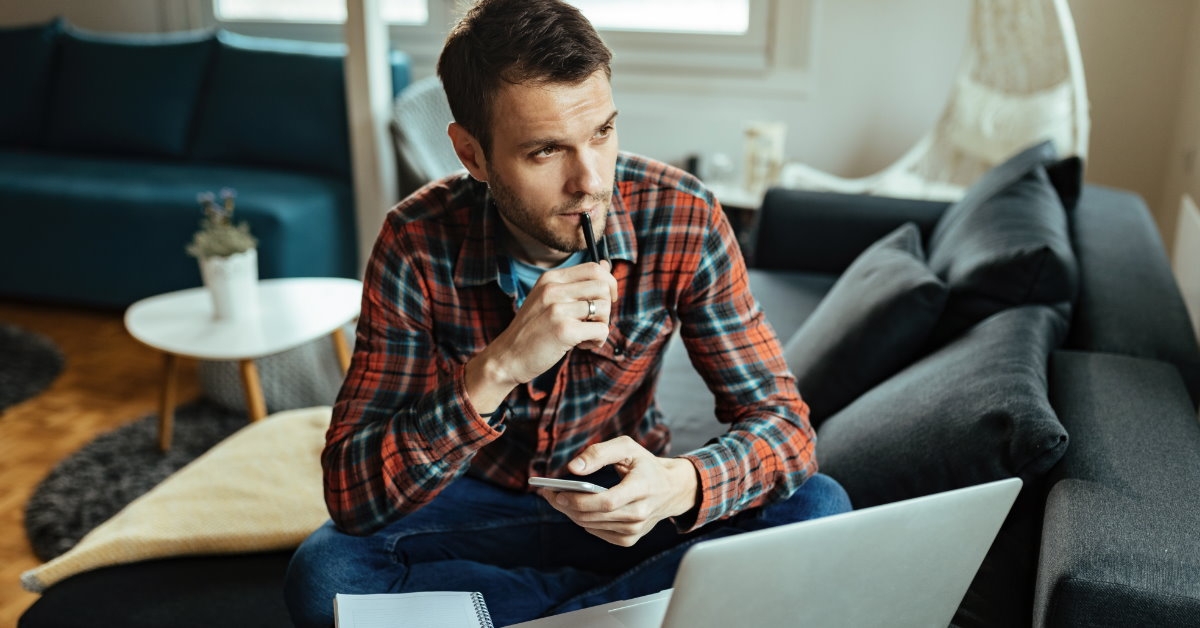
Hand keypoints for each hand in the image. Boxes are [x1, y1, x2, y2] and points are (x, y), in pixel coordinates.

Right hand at [466, 260, 616, 411]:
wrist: (507, 357)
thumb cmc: (532, 330)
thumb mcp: (549, 299)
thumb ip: (576, 283)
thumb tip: (606, 265)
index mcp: (550, 278)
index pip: (594, 268)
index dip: (609, 284)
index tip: (605, 300)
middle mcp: (553, 289)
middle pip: (603, 287)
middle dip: (606, 307)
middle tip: (591, 322)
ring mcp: (557, 309)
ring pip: (604, 308)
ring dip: (601, 325)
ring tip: (583, 335)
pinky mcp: (564, 330)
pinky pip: (601, 330)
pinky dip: (597, 341)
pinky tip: (581, 346)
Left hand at [539, 436, 699, 546]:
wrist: (672, 489)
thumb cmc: (645, 465)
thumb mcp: (627, 448)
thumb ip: (599, 453)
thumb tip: (572, 468)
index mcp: (643, 488)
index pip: (607, 502)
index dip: (579, 500)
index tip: (557, 492)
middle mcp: (641, 513)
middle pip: (594, 516)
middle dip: (566, 505)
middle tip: (548, 494)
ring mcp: (636, 530)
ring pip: (592, 525)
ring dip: (570, 512)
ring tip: (557, 498)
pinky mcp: (630, 539)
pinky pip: (598, 532)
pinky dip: (583, 520)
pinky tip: (576, 508)